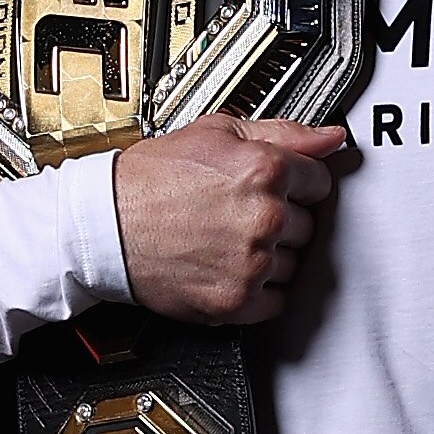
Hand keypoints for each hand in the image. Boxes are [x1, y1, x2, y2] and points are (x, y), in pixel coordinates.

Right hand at [109, 115, 353, 323]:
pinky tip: (230, 268)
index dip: (297, 184)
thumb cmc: (149, 181)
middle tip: (242, 214)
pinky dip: (259, 290)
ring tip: (230, 240)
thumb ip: (283, 133)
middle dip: (283, 220)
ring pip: (294, 264)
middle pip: (309, 225)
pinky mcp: (237, 300)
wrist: (103, 225)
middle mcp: (264, 218)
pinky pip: (276, 301)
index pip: (320, 183)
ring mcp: (252, 263)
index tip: (278, 189)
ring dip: (272, 256)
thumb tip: (329, 138)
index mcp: (265, 171)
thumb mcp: (215, 132)